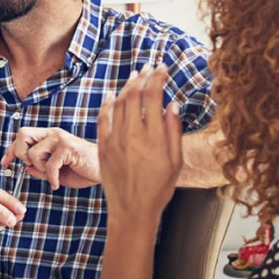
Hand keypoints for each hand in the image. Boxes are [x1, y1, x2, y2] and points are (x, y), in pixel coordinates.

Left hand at [1, 127, 99, 189]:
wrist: (103, 171)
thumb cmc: (82, 170)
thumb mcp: (56, 170)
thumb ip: (41, 167)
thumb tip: (27, 167)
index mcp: (49, 136)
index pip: (22, 137)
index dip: (11, 150)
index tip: (4, 163)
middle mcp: (53, 133)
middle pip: (22, 134)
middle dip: (21, 153)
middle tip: (32, 167)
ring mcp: (60, 139)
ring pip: (33, 153)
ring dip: (39, 169)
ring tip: (52, 175)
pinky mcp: (68, 147)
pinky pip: (49, 165)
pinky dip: (51, 178)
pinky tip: (57, 183)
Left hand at [97, 65, 181, 222]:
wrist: (132, 210)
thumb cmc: (158, 189)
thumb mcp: (176, 161)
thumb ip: (174, 131)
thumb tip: (172, 104)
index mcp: (154, 138)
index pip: (154, 96)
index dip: (157, 77)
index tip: (162, 68)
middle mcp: (132, 135)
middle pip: (134, 94)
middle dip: (142, 76)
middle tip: (148, 68)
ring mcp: (115, 140)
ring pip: (117, 103)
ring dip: (126, 87)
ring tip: (134, 77)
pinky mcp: (102, 147)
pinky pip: (103, 119)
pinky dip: (107, 104)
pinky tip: (112, 97)